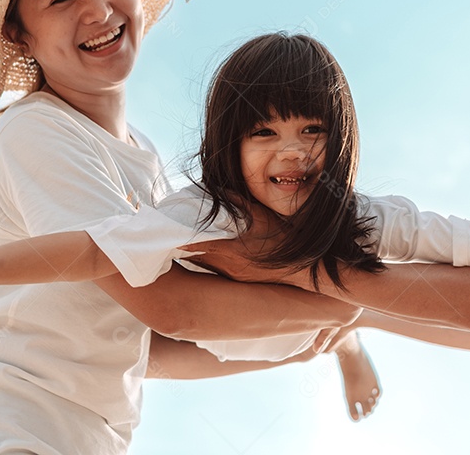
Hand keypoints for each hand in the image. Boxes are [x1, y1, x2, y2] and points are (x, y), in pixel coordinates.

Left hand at [180, 205, 312, 286]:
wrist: (302, 268)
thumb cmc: (282, 240)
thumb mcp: (262, 217)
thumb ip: (239, 203)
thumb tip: (220, 189)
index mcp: (230, 252)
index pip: (196, 246)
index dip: (179, 239)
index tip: (167, 229)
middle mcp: (226, 267)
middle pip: (194, 258)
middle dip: (180, 246)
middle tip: (168, 232)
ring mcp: (231, 276)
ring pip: (202, 265)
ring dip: (192, 254)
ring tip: (179, 241)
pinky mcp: (236, 279)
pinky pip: (214, 270)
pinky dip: (206, 260)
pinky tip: (202, 252)